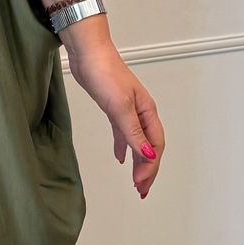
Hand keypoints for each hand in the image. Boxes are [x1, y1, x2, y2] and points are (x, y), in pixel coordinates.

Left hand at [65, 39, 163, 198]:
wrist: (88, 53)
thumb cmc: (105, 74)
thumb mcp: (120, 107)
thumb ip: (133, 134)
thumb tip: (147, 157)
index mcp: (147, 112)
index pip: (154, 146)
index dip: (150, 167)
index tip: (140, 184)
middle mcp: (142, 113)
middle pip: (150, 147)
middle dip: (147, 170)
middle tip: (141, 190)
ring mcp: (129, 110)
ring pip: (138, 142)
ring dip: (137, 162)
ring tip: (135, 180)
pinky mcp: (115, 108)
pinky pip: (124, 133)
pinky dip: (124, 147)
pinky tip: (120, 158)